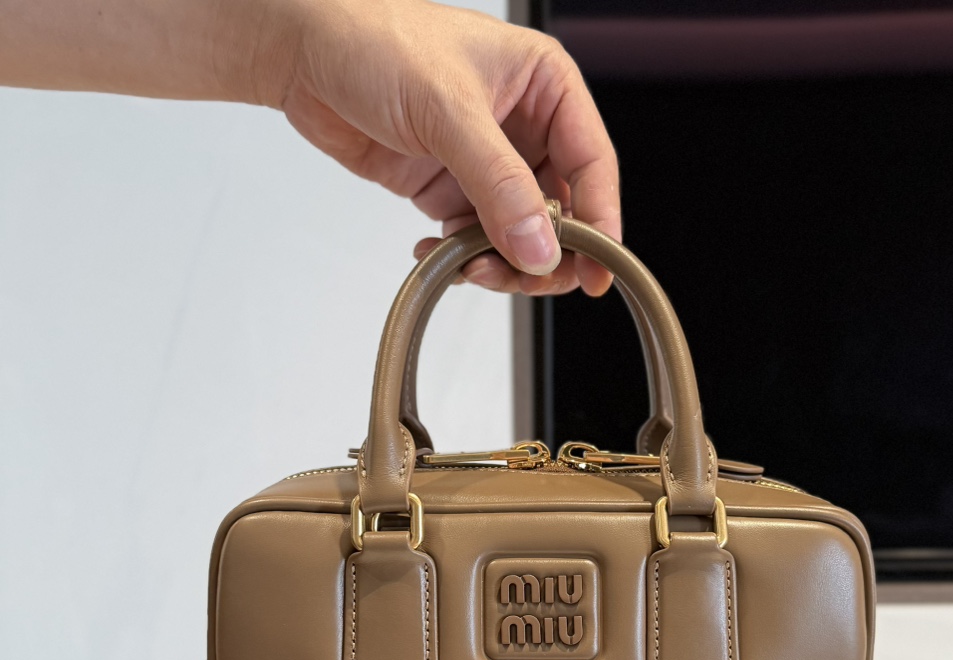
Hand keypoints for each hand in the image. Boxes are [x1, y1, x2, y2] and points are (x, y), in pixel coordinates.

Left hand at [275, 0, 620, 295]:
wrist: (302, 53)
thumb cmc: (374, 41)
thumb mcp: (449, 110)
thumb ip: (499, 185)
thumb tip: (540, 248)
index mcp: (545, 86)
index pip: (592, 164)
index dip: (601, 222)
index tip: (598, 270)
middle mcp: (524, 126)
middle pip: (561, 210)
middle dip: (544, 252)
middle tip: (524, 278)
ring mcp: (488, 162)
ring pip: (520, 234)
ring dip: (501, 262)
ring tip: (470, 265)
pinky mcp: (452, 188)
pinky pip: (476, 239)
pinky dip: (462, 258)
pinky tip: (436, 253)